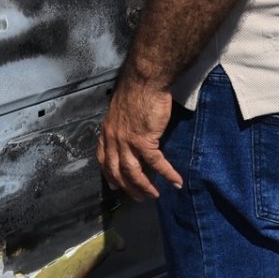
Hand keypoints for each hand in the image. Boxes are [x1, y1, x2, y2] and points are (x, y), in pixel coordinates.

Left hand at [95, 70, 184, 200]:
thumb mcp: (121, 110)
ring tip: (153, 195)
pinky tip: (175, 181)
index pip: (102, 158)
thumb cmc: (137, 90)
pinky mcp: (144, 140)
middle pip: (117, 170)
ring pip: (133, 172)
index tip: (114, 185)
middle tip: (138, 197)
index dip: (108, 174)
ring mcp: (126, 141)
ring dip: (144, 186)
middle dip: (127, 187)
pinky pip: (156, 162)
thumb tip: (131, 134)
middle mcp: (113, 138)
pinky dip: (167, 173)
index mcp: (107, 131)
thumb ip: (122, 125)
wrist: (145, 80)